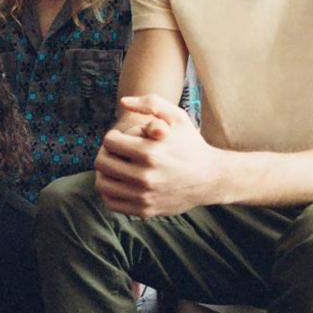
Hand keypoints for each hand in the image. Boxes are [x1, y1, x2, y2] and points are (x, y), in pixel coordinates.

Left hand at [95, 94, 226, 215]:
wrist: (210, 178)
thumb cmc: (191, 144)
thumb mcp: (177, 116)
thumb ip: (151, 103)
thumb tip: (123, 101)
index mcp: (150, 152)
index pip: (109, 142)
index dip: (113, 136)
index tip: (122, 138)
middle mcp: (145, 177)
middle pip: (102, 163)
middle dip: (106, 153)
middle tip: (116, 152)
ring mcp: (144, 197)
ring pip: (102, 185)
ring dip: (104, 173)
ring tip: (115, 167)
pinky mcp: (144, 211)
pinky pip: (111, 203)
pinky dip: (109, 192)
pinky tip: (119, 183)